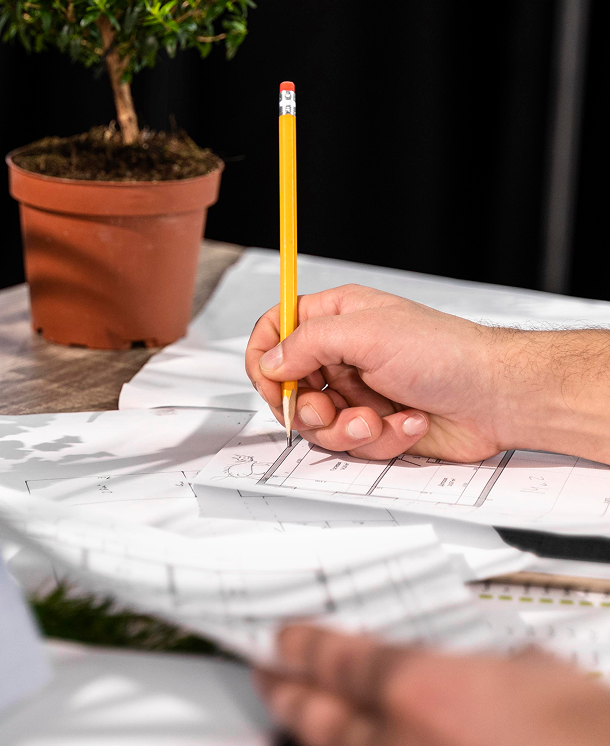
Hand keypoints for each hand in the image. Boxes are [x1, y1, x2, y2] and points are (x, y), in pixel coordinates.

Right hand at [245, 285, 506, 461]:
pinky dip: (379, 438)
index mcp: (336, 318)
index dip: (265, 357)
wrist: (497, 396)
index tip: (271, 381)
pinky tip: (406, 422)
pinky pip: (351, 443)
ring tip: (376, 419)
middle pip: (288, 386)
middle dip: (307, 406)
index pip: (276, 329)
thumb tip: (270, 360)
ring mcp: (357, 392)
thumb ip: (307, 343)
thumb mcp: (366, 333)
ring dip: (346, 428)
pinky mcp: (375, 425)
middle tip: (327, 408)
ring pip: (318, 423)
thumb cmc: (445, 352)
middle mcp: (342, 355)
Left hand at [257, 625, 609, 745]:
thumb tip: (467, 666)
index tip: (287, 642)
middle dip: (287, 691)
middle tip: (271, 677)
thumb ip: (481, 667)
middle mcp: (395, 740)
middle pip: (314, 711)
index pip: (334, 657)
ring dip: (302, 734)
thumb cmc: (589, 732)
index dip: (303, 647)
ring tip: (284, 720)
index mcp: (420, 688)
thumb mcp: (534, 675)